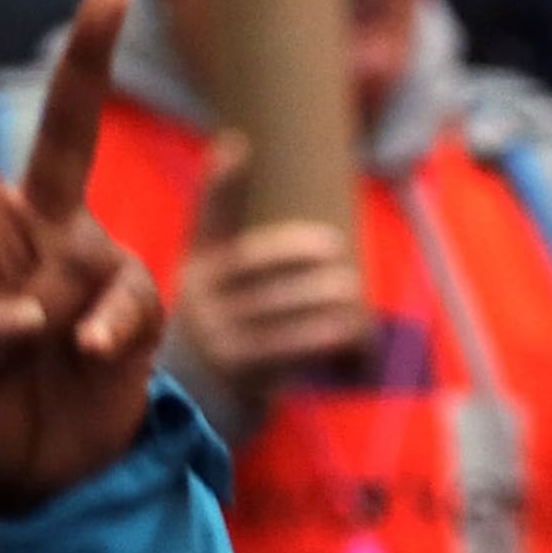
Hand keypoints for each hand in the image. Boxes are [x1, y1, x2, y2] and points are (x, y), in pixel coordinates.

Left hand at [0, 0, 164, 516]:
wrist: (32, 477)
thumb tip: (25, 310)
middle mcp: (36, 231)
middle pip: (66, 129)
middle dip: (88, 58)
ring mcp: (89, 266)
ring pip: (102, 245)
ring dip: (80, 303)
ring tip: (57, 358)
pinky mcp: (135, 308)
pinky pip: (130, 300)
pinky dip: (106, 332)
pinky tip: (91, 359)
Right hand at [168, 139, 373, 426]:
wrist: (192, 408)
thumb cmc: (224, 335)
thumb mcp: (217, 291)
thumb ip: (244, 256)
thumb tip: (303, 220)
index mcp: (198, 268)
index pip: (208, 219)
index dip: (221, 184)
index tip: (236, 144)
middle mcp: (199, 299)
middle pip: (258, 266)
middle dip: (304, 256)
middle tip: (340, 251)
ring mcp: (217, 338)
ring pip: (281, 310)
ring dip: (328, 302)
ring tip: (354, 295)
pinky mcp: (240, 375)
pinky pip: (293, 350)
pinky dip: (331, 340)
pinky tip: (359, 336)